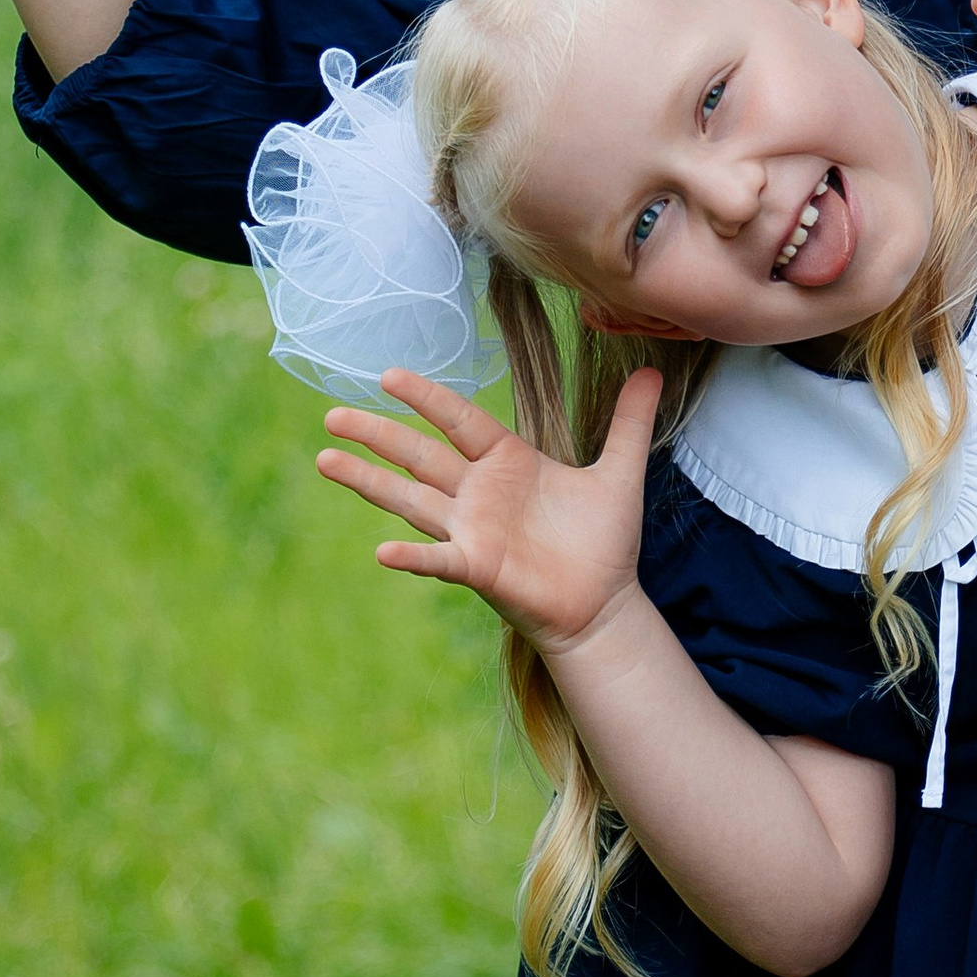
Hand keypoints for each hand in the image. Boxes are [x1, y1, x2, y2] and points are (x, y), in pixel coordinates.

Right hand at [316, 365, 661, 655]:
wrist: (606, 604)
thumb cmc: (603, 541)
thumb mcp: (620, 473)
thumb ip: (629, 423)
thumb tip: (653, 371)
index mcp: (505, 461)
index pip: (459, 420)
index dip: (427, 397)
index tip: (388, 375)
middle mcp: (478, 492)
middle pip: (418, 454)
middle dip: (376, 434)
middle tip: (331, 414)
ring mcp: (471, 530)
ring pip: (410, 498)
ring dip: (367, 482)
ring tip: (323, 459)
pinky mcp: (477, 567)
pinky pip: (438, 559)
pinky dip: (412, 557)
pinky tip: (382, 551)